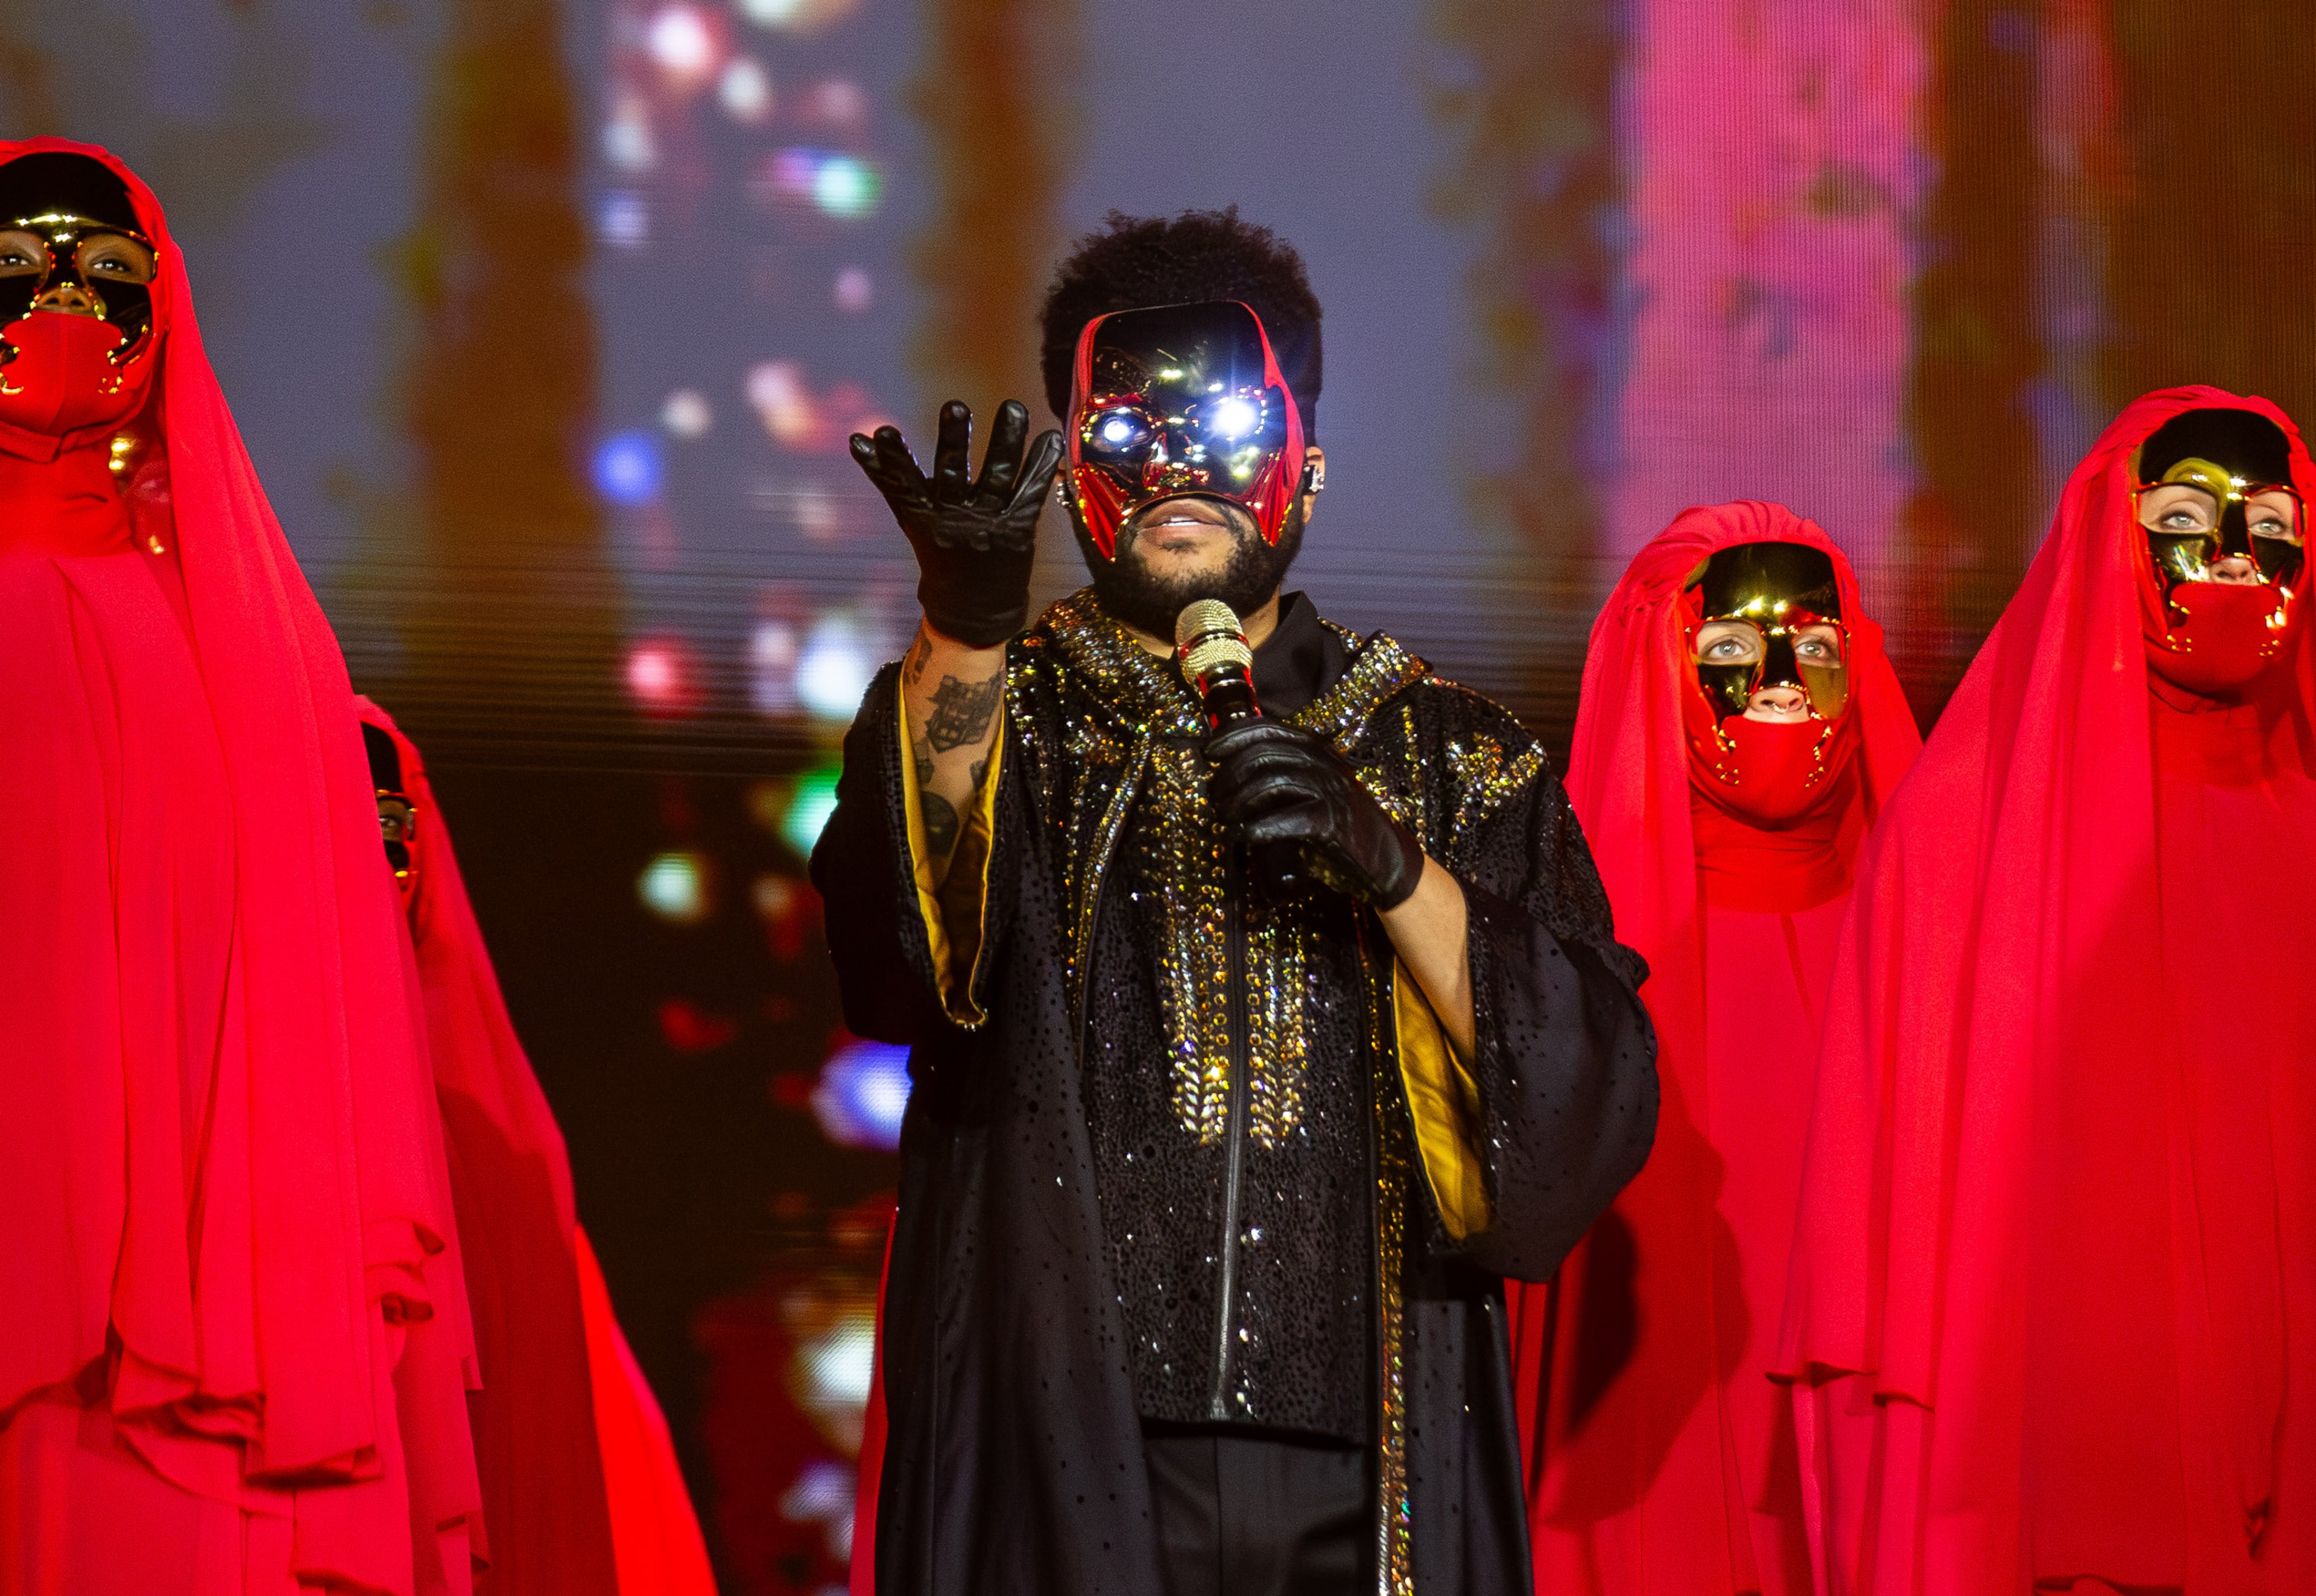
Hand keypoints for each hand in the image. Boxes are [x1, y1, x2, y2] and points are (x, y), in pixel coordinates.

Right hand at [850, 399, 1063, 647]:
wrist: (973, 609)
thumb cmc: (939, 552)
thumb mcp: (910, 519)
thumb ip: (889, 479)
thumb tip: (858, 438)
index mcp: (923, 516)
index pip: (903, 484)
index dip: (893, 461)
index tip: (883, 432)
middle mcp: (954, 518)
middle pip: (953, 475)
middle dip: (953, 442)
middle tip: (955, 406)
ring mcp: (989, 523)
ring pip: (998, 476)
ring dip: (1007, 440)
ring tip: (1013, 406)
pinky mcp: (1018, 528)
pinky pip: (1032, 492)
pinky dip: (1042, 465)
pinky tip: (1051, 436)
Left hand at [1207, 721, 1425, 908]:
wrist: (1383, 857)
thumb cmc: (1338, 823)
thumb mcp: (1311, 788)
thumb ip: (1280, 773)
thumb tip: (1227, 772)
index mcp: (1316, 749)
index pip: (1268, 728)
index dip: (1233, 736)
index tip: (1208, 752)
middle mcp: (1324, 763)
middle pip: (1263, 755)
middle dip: (1228, 776)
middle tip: (1214, 799)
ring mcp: (1330, 791)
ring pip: (1271, 783)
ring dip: (1238, 801)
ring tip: (1225, 818)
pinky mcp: (1333, 823)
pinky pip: (1289, 819)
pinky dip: (1260, 827)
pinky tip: (1245, 835)